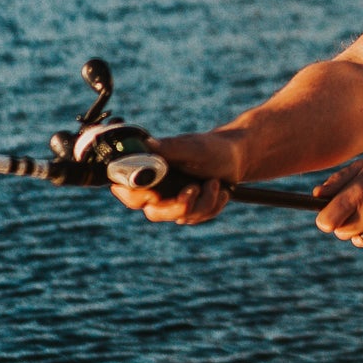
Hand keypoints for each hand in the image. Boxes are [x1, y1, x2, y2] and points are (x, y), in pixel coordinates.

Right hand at [107, 129, 241, 224]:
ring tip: (214, 181)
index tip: (156, 194)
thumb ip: (171, 148)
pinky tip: (219, 190)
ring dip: (203, 201)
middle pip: (153, 212)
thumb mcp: (194, 147)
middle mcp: (157, 187)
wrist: (236, 159)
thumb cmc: (213, 148)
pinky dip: (212, 205)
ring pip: (180, 217)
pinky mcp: (189, 210)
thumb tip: (148, 144)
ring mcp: (173, 201)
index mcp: (150, 168)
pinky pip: (197, 218)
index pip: (125, 189)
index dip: (136, 196)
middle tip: (194, 188)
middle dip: (178, 205)